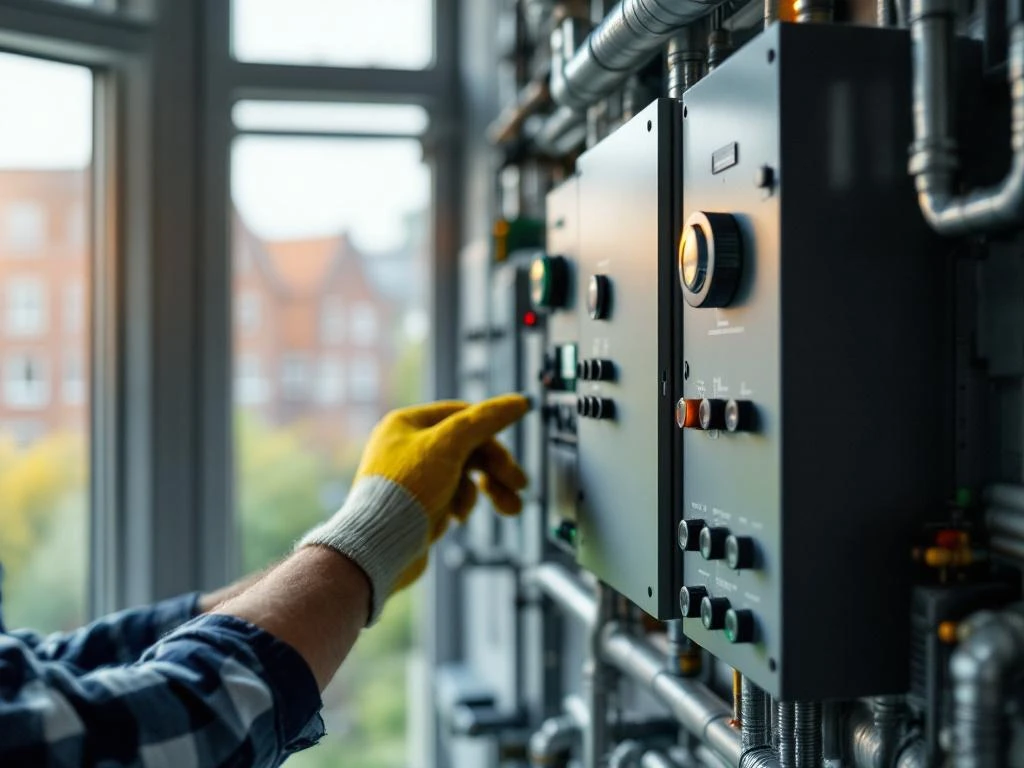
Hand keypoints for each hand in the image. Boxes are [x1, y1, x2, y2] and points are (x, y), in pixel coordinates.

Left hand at [299, 394, 529, 622]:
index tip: (519, 430)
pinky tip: (457, 518)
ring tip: (511, 509)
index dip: (492, 425)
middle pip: (467, 447)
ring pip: (465, 474)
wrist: (378, 547)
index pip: (461, 414)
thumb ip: (485, 421)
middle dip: (496, 468)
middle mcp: (407, 447)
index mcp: (406, 424)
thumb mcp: (450, 446)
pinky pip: (453, 496)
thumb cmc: (406, 491)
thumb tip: (518, 402)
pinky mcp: (418, 504)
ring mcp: (413, 477)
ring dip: (489, 490)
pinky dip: (463, 505)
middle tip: (521, 484)